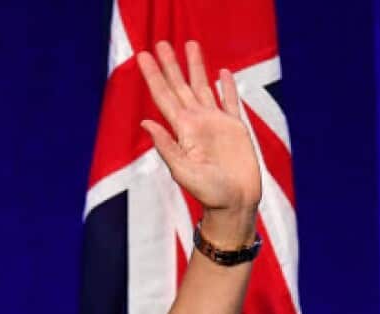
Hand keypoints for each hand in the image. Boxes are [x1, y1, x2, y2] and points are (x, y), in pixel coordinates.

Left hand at [139, 41, 261, 243]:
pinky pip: (230, 102)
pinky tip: (221, 73)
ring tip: (190, 44)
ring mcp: (216, 124)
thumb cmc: (208, 193)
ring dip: (196, 67)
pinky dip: (226, 87)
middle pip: (181, 86)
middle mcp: (197, 123)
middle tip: (160, 43)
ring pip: (204, 87)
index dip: (154, 75)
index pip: (163, 96)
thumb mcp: (183, 170)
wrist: (234, 204)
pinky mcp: (236, 129)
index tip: (142, 56)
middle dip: (170, 65)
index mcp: (182, 130)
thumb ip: (167, 146)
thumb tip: (147, 122)